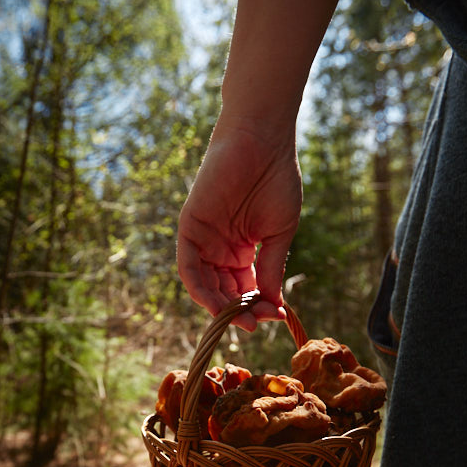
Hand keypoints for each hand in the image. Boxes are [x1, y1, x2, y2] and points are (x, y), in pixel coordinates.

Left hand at [177, 119, 299, 331]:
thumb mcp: (278, 233)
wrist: (262, 142)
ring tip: (242, 319)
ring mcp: (203, 240)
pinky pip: (188, 267)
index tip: (276, 317)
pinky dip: (199, 288)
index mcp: (241, 251)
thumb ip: (271, 268)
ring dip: (220, 307)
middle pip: (224, 292)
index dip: (258, 306)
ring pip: (205, 286)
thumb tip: (272, 305)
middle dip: (240, 311)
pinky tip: (217, 304)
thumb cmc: (275, 180)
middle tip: (258, 324)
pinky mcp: (189, 228)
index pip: (245, 289)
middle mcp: (219, 249)